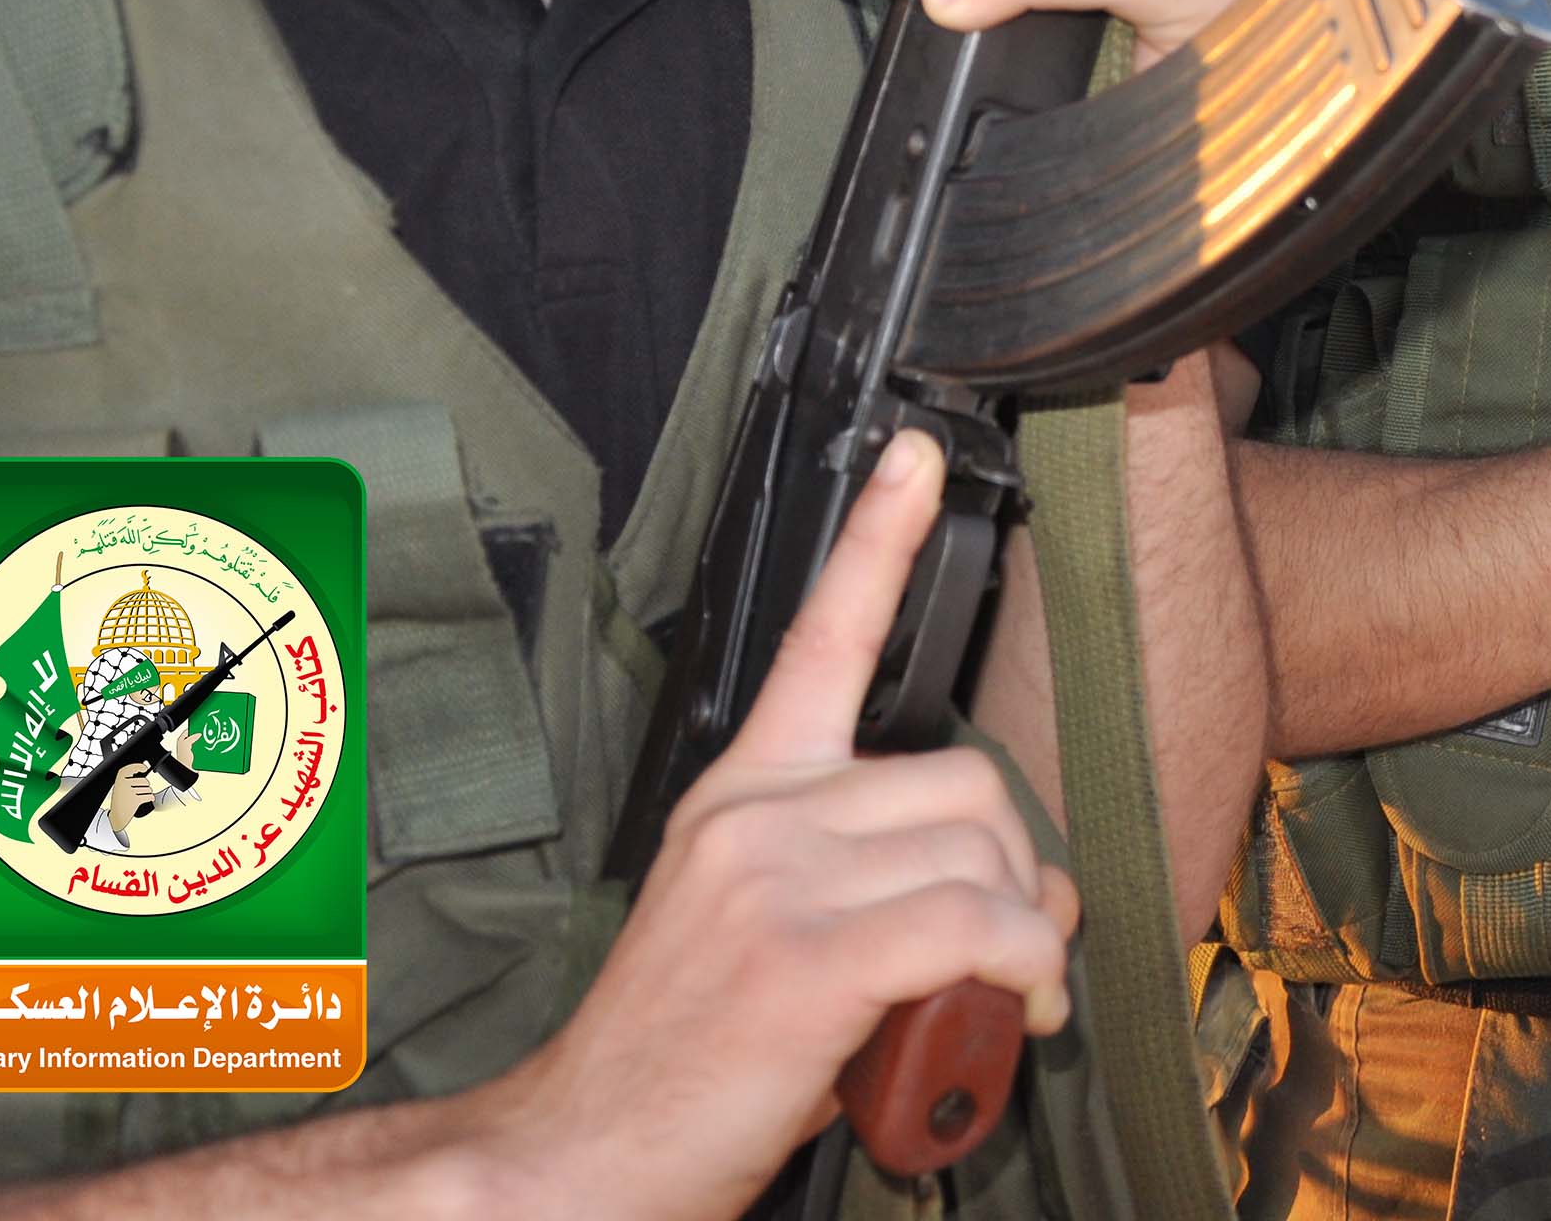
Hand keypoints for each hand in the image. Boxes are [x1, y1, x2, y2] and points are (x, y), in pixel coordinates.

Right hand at [107, 762, 155, 835]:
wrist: (116, 816)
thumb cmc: (120, 799)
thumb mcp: (122, 785)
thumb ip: (132, 775)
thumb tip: (145, 764)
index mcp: (120, 778)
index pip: (132, 767)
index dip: (140, 766)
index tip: (145, 768)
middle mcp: (124, 784)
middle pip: (145, 780)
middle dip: (146, 786)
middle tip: (141, 790)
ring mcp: (129, 792)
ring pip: (148, 788)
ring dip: (148, 792)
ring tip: (142, 795)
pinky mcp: (135, 800)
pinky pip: (149, 796)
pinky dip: (151, 797)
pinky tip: (149, 798)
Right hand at [488, 432, 1076, 1220]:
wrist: (580, 1154)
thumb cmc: (679, 1061)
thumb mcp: (752, 930)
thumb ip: (852, 879)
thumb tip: (985, 895)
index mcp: (741, 789)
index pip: (820, 635)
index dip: (882, 537)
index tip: (921, 456)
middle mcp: (758, 810)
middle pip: (962, 777)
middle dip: (1017, 867)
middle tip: (1016, 950)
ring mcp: (779, 876)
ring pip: (979, 847)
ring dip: (1027, 931)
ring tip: (1007, 997)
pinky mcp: (808, 956)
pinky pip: (971, 922)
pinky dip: (1021, 970)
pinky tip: (1014, 1014)